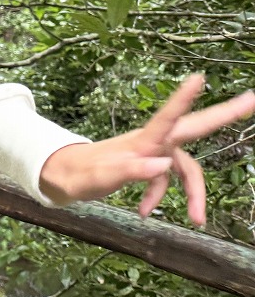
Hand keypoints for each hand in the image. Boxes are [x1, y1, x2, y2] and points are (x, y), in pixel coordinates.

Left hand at [39, 74, 254, 223]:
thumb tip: (162, 165)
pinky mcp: (148, 164)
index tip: (199, 77)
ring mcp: (152, 152)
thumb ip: (128, 171)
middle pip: (194, 128)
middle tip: (254, 99)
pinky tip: (144, 212)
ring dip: (194, 193)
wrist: (61, 176)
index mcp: (142, 141)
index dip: (183, 99)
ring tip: (198, 219)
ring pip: (186, 168)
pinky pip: (167, 179)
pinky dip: (160, 196)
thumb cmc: (77, 175)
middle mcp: (152, 142)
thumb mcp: (98, 178)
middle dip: (225, 115)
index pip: (167, 118)